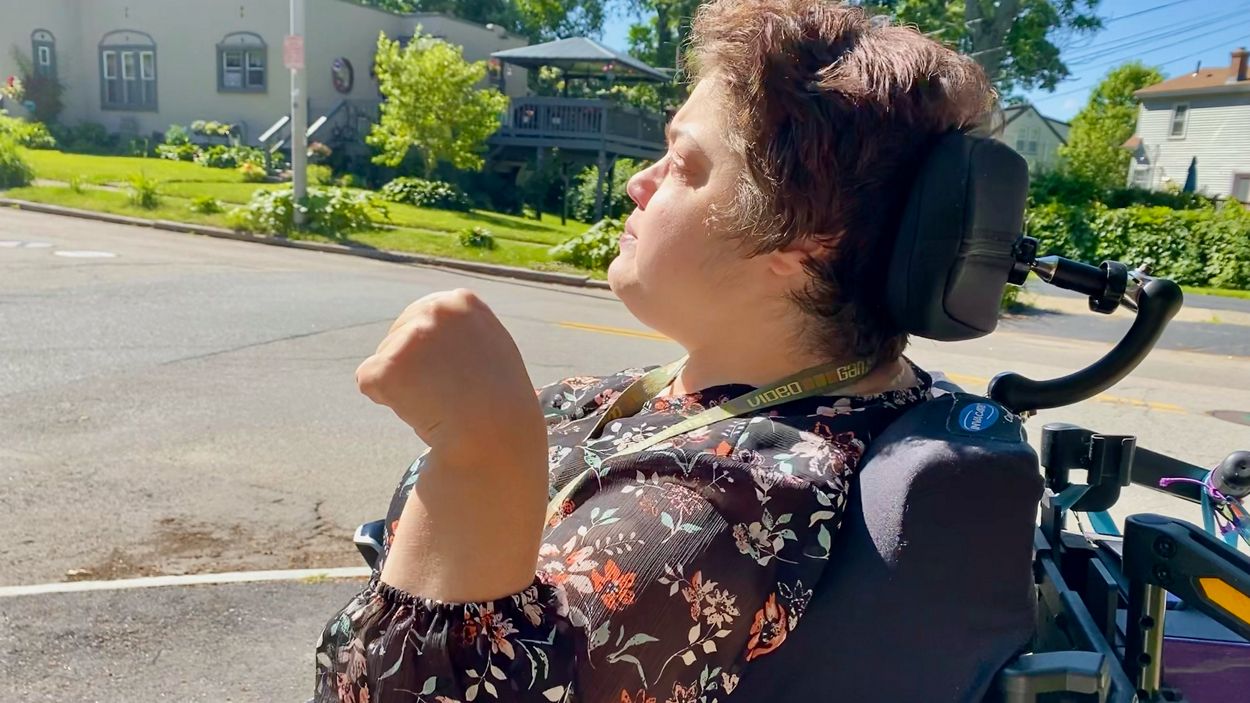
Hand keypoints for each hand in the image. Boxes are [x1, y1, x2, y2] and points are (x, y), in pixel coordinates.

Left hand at [356, 289, 544, 458]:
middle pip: (398, 336)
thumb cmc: (499, 403)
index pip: (422, 319)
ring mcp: (410, 336)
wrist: (496, 435)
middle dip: (414, 368)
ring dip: (403, 386)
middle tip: (448, 393)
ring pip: (385, 361)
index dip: (434, 354)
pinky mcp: (387, 365)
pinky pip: (369, 384)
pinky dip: (387, 402)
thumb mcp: (490, 348)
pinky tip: (421, 411)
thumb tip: (429, 328)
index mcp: (462, 301)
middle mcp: (435, 309)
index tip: (457, 375)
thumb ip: (460, 331)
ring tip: (441, 403)